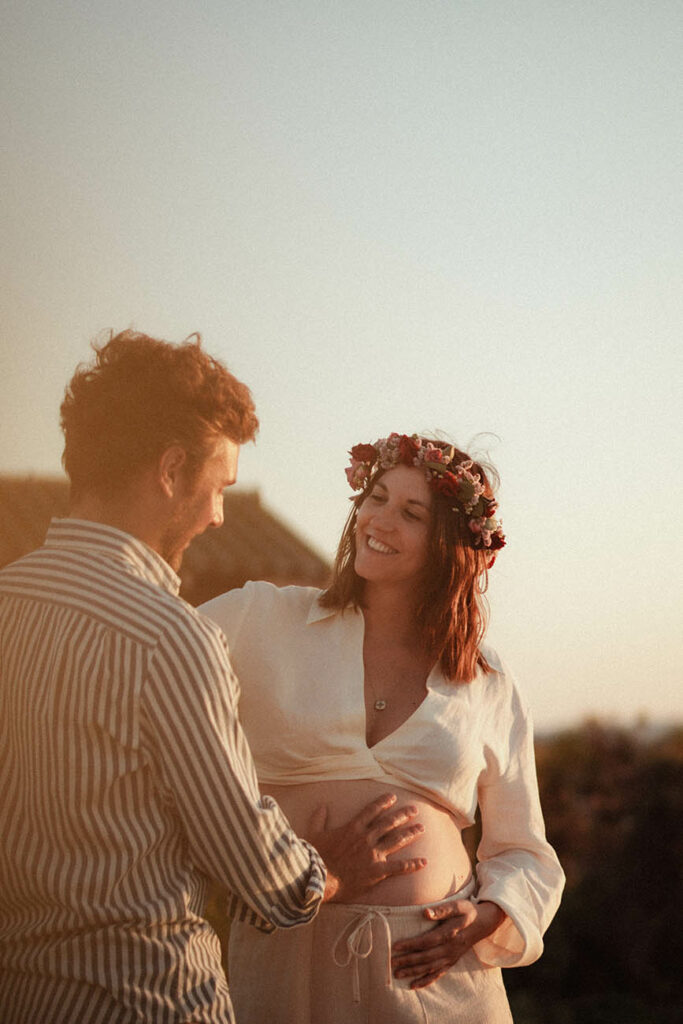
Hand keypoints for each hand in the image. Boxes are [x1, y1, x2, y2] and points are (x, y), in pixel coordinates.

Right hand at [308, 793, 426, 902]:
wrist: (319, 879)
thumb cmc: (315, 857)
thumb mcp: (314, 833)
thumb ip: (319, 819)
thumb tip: (321, 806)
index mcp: (352, 828)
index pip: (371, 810)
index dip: (383, 802)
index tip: (393, 797)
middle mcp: (365, 838)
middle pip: (389, 823)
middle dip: (403, 815)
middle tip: (415, 810)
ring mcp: (372, 854)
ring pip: (396, 840)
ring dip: (410, 834)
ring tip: (422, 828)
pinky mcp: (376, 870)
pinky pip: (398, 867)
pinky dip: (412, 864)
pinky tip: (423, 862)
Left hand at [391, 898, 505, 988]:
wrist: (483, 923)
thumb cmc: (467, 911)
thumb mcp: (457, 905)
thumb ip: (441, 910)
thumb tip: (425, 913)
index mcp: (449, 934)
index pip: (426, 942)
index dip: (410, 945)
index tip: (395, 946)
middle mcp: (449, 949)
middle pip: (425, 957)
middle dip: (407, 961)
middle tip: (391, 963)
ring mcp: (450, 957)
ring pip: (429, 968)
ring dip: (413, 972)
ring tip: (397, 974)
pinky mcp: (451, 962)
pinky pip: (437, 974)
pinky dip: (425, 981)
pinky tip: (414, 985)